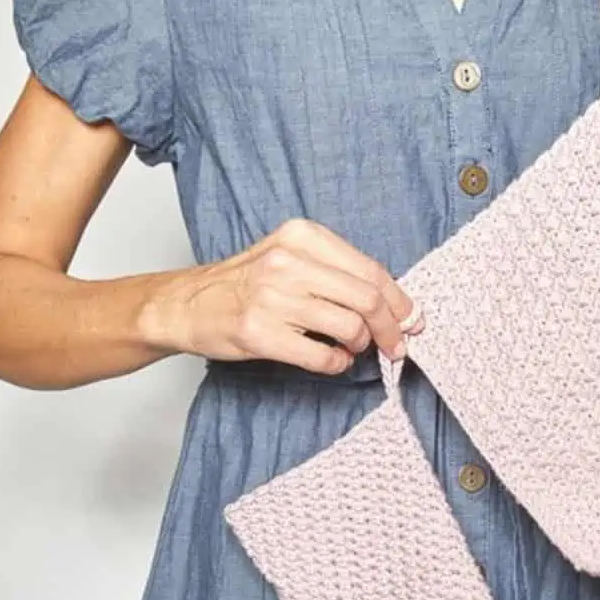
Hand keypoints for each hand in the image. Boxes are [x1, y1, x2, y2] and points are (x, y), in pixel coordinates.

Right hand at [142, 218, 422, 373]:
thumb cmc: (245, 284)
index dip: (400, 300)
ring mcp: (272, 297)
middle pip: (368, 298)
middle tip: (397, 346)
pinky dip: (336, 364)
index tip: (413, 320)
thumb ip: (337, 272)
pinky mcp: (259, 332)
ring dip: (361, 346)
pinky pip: (322, 356)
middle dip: (391, 328)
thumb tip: (394, 305)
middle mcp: (288, 261)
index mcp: (302, 236)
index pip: (371, 270)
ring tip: (352, 349)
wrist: (186, 304)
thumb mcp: (290, 257)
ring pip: (350, 327)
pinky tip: (331, 360)